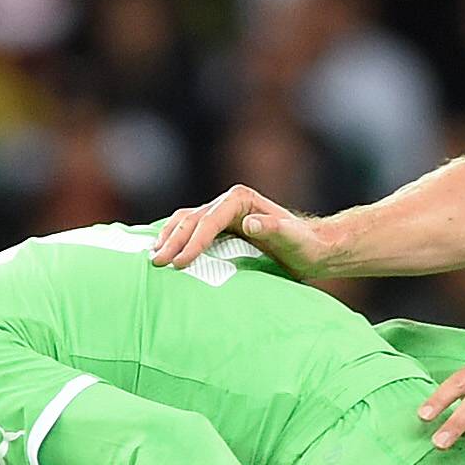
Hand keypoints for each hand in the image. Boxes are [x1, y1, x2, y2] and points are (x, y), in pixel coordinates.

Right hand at [151, 187, 335, 275]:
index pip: (209, 220)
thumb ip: (274, 229)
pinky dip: (174, 239)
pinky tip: (162, 252)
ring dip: (168, 239)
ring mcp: (222, 213)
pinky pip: (190, 229)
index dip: (193, 242)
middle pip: (191, 220)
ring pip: (185, 222)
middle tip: (157, 264)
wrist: (311, 248)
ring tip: (153, 258)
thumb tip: (249, 222)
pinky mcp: (220, 227)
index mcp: (241, 199)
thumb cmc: (304, 245)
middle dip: (173, 241)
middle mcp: (228, 202)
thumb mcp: (293, 239)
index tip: (180, 263)